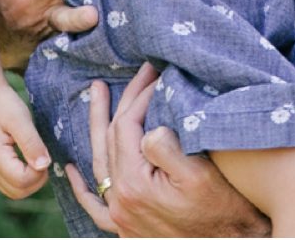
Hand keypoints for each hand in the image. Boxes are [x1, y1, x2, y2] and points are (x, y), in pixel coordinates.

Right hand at [0, 84, 52, 198]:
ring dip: (30, 182)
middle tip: (43, 157)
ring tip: (36, 158)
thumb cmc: (3, 104)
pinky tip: (28, 160)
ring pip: (14, 192)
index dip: (39, 172)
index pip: (22, 181)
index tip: (44, 153)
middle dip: (36, 180)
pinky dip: (22, 179)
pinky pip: (9, 184)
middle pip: (18, 192)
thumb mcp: (20, 119)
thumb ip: (32, 143)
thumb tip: (44, 166)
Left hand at [65, 65, 269, 237]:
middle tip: (139, 71)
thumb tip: (147, 128)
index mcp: (134, 183)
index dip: (140, 95)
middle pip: (111, 138)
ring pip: (100, 164)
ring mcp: (121, 215)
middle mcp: (121, 200)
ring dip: (98, 127)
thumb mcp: (200, 175)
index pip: (126, 125)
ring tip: (97, 95)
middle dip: (123, 100)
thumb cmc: (224, 211)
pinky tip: (71, 171)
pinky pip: (96, 206)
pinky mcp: (128, 228)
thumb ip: (166, 149)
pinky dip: (83, 187)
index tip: (156, 75)